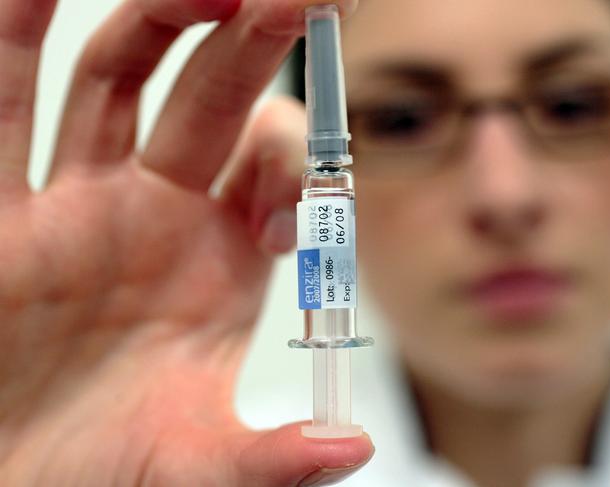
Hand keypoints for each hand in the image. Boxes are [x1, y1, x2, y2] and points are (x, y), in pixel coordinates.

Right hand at [0, 0, 372, 484]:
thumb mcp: (200, 464)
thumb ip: (273, 457)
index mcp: (219, 259)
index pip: (274, 167)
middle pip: (210, 97)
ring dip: (161, 17)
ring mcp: (77, 200)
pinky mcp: (0, 215)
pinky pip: (2, 107)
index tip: (304, 196)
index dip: (300, 160)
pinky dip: (16, 37)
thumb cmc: (106, 474)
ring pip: (119, 78)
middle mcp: (156, 212)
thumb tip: (352, 449)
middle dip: (254, 42)